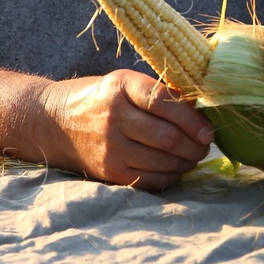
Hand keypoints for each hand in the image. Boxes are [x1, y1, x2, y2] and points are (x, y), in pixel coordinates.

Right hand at [36, 70, 212, 190]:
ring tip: (193, 155)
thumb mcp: (124, 82)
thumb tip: (202, 111)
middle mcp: (113, 118)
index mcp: (120, 87)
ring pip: (163, 161)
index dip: (192, 119)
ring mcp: (110, 148)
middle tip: (205, 145)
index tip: (208, 130)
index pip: (163, 102)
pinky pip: (150, 180)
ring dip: (186, 162)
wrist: (55, 123)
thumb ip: (159, 93)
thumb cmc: (100, 99)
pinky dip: (171, 176)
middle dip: (195, 145)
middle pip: (167, 137)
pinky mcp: (109, 172)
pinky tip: (176, 168)